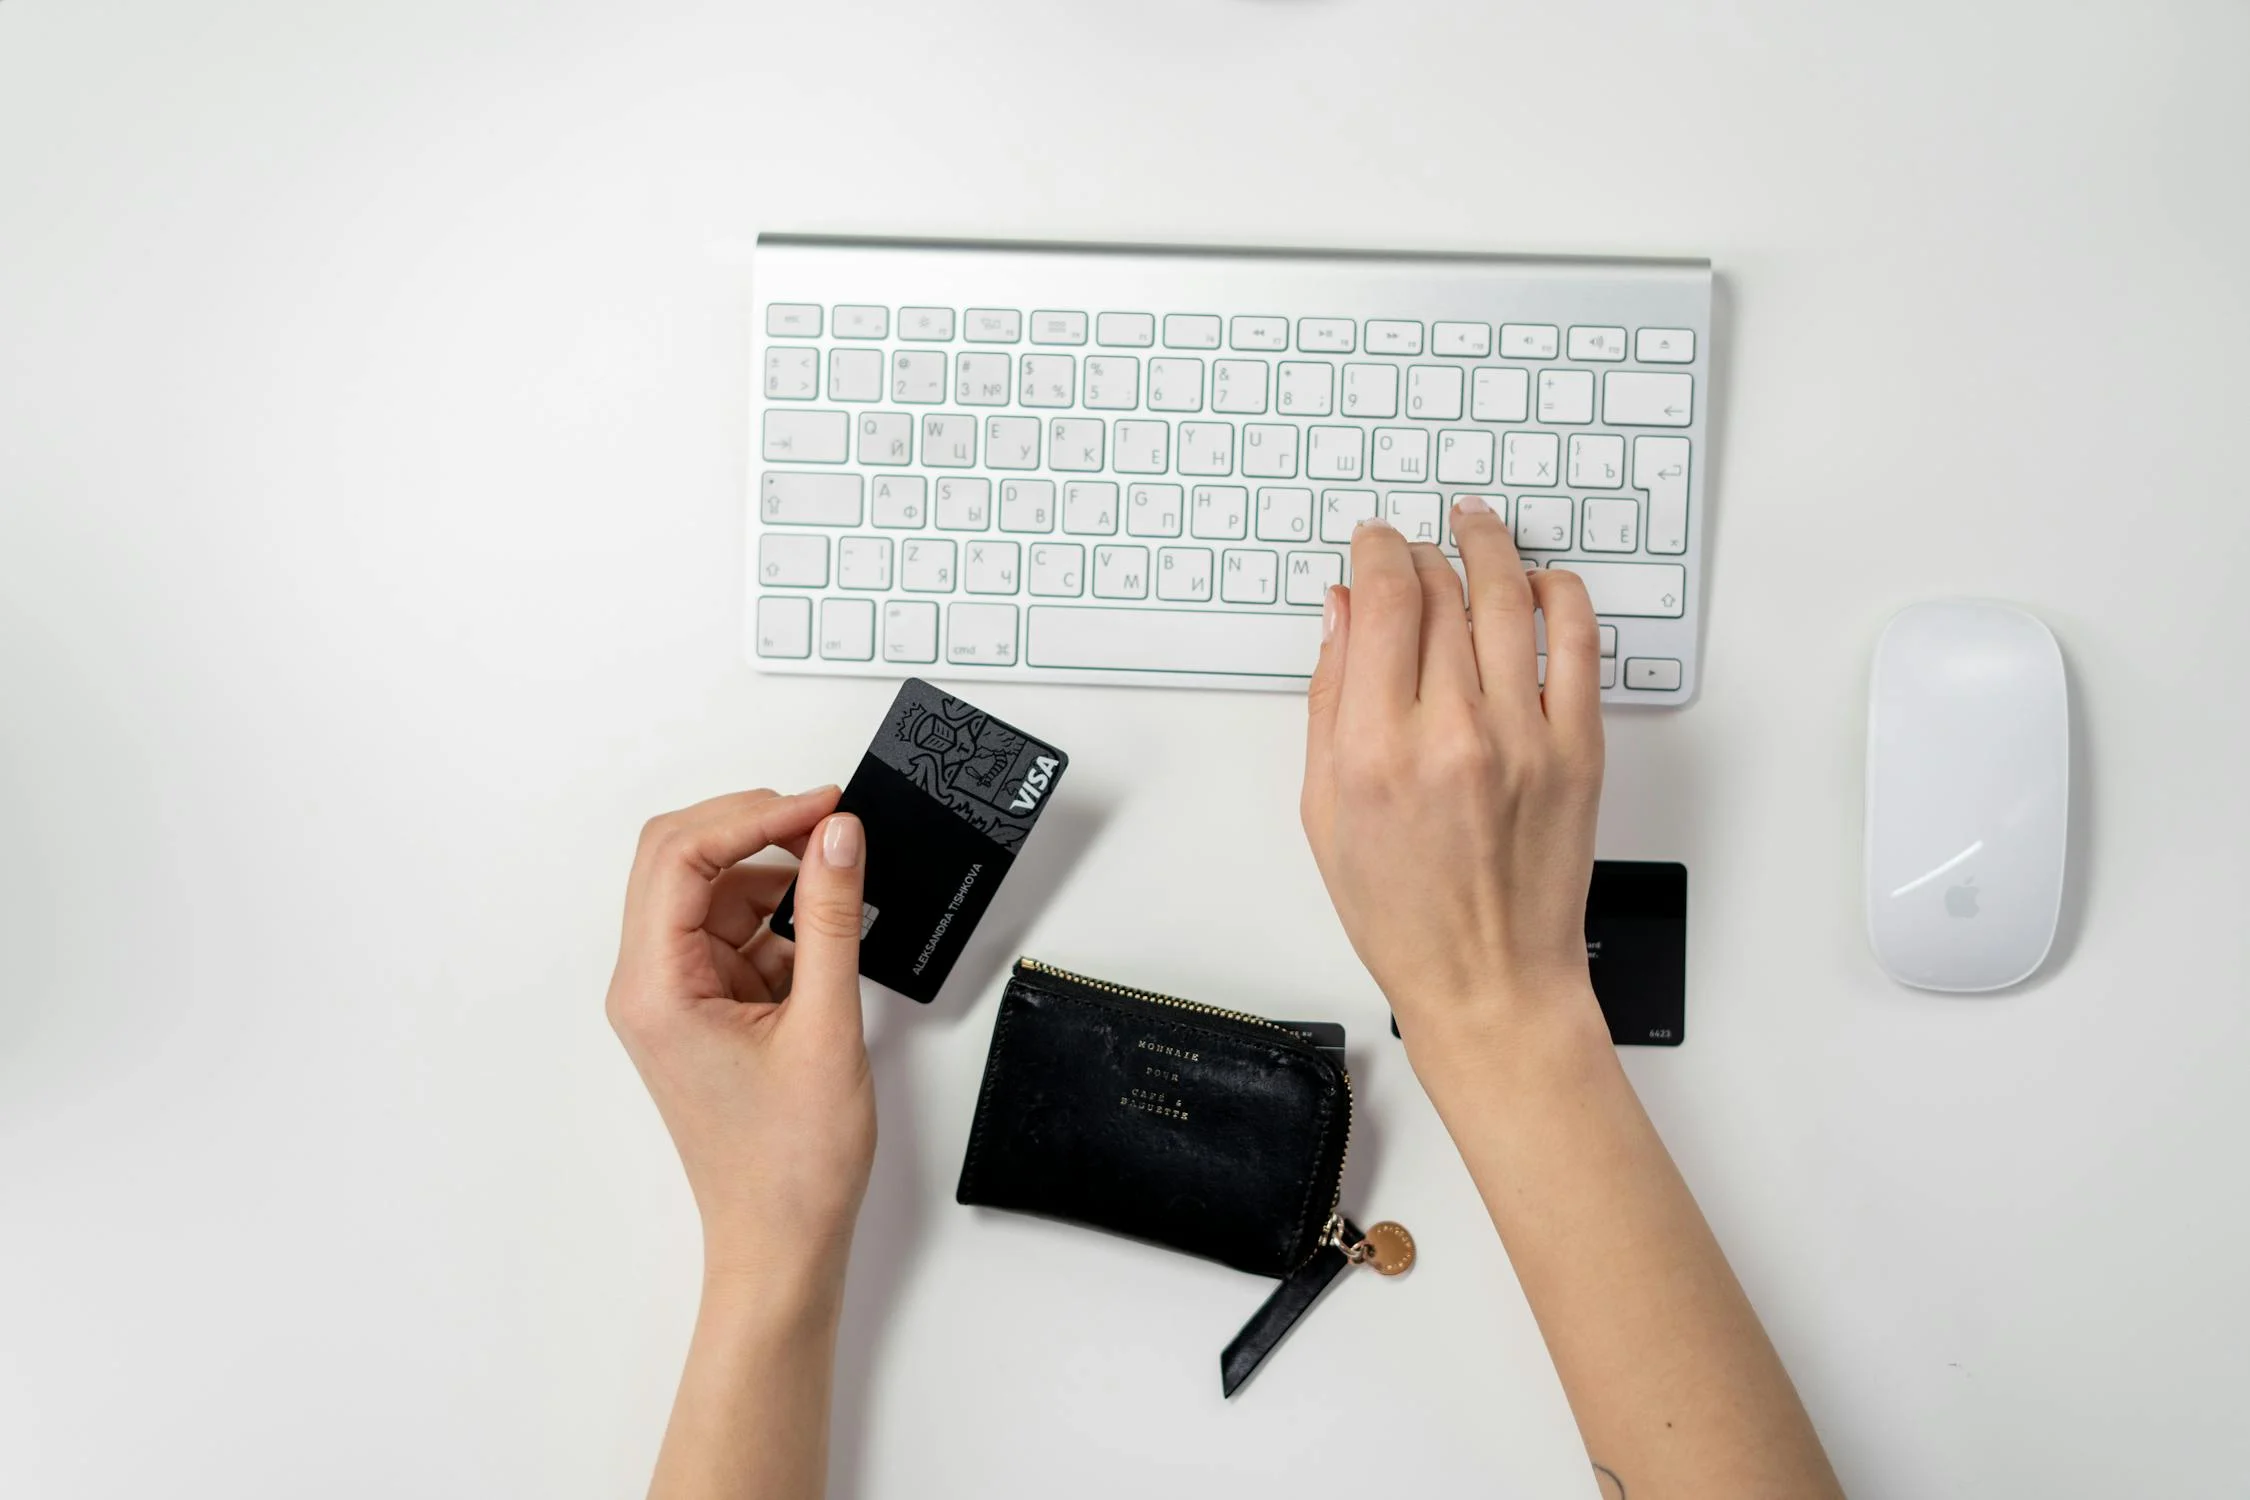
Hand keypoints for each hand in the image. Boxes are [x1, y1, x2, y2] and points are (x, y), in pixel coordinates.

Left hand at [606, 785, 874, 1298]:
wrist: (781, 1242)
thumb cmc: (790, 1164)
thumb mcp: (826, 1024)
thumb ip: (831, 917)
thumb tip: (838, 836)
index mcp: (655, 988)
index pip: (681, 857)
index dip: (754, 815)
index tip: (824, 806)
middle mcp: (648, 985)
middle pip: (680, 859)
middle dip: (754, 829)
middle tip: (827, 822)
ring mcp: (674, 996)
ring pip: (710, 892)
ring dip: (772, 876)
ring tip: (840, 884)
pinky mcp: (704, 1008)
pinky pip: (734, 932)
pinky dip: (780, 920)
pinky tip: (826, 934)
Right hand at [1300, 500, 1606, 1067]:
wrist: (1490, 981)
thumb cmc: (1404, 914)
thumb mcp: (1325, 811)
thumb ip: (1329, 701)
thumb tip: (1340, 613)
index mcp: (1376, 750)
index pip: (1383, 601)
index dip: (1377, 551)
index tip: (1373, 542)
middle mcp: (1452, 734)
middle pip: (1441, 592)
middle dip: (1421, 552)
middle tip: (1413, 547)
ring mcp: (1525, 738)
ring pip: (1509, 598)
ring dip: (1489, 547)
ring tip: (1476, 526)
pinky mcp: (1579, 750)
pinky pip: (1579, 642)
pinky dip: (1560, 595)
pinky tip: (1540, 583)